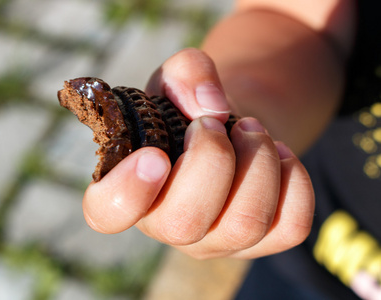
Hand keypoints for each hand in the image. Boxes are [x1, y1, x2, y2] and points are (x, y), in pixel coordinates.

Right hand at [82, 48, 314, 259]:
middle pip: (185, 222)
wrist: (228, 132)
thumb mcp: (178, 78)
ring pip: (246, 223)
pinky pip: (291, 227)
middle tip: (216, 123)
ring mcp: (216, 240)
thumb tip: (212, 108)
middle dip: (212, 158)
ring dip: (257, 160)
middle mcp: (169, 225)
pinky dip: (293, 179)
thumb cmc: (191, 111)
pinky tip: (278, 156)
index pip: (108, 214)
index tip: (155, 155)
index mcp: (131, 188)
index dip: (127, 192)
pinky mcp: (261, 242)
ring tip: (252, 131)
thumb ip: (185, 74)